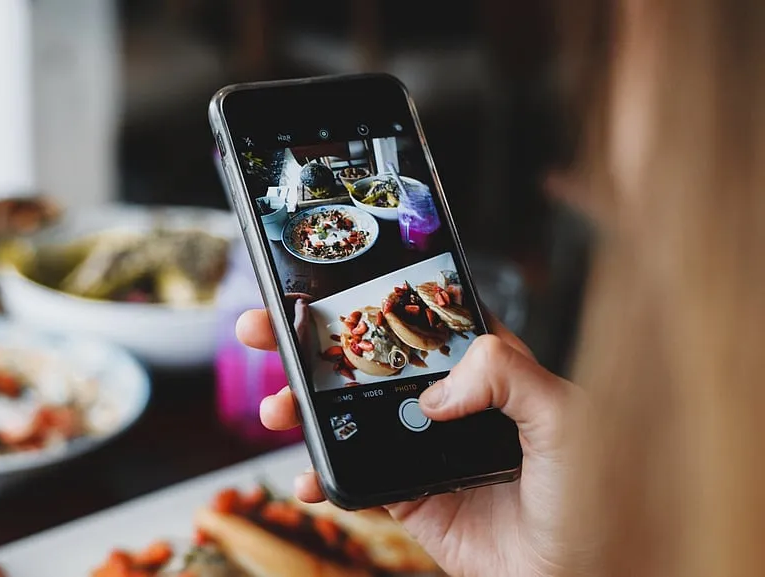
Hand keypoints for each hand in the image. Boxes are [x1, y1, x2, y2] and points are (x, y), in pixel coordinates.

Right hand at [237, 310, 580, 576]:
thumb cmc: (598, 498)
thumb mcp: (569, 419)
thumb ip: (509, 376)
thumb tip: (437, 387)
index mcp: (489, 368)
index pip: (419, 317)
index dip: (368, 295)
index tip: (319, 282)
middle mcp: (451, 403)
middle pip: (367, 361)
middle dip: (307, 343)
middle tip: (263, 329)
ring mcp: (424, 449)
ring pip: (348, 417)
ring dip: (303, 409)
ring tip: (275, 409)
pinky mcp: (411, 497)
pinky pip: (354, 480)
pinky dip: (320, 477)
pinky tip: (305, 477)